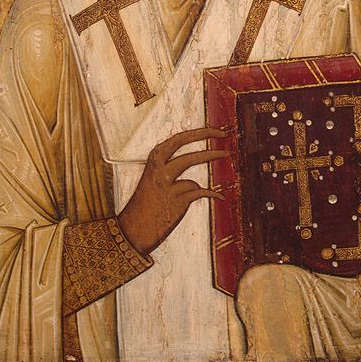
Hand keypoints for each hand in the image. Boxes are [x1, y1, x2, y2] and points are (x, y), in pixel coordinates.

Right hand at [117, 126, 230, 255]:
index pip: (177, 139)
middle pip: (183, 144)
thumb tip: (195, 169)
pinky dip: (212, 194)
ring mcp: (168, 184)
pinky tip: (219, 196)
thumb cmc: (146, 205)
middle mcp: (159, 169)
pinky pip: (201, 191)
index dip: (197, 132)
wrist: (134, 231)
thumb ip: (169, 171)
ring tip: (227, 154)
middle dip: (205, 134)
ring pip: (192, 161)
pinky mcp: (178, 201)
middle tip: (223, 134)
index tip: (214, 130)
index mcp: (153, 161)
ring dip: (212, 156)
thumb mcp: (153, 181)